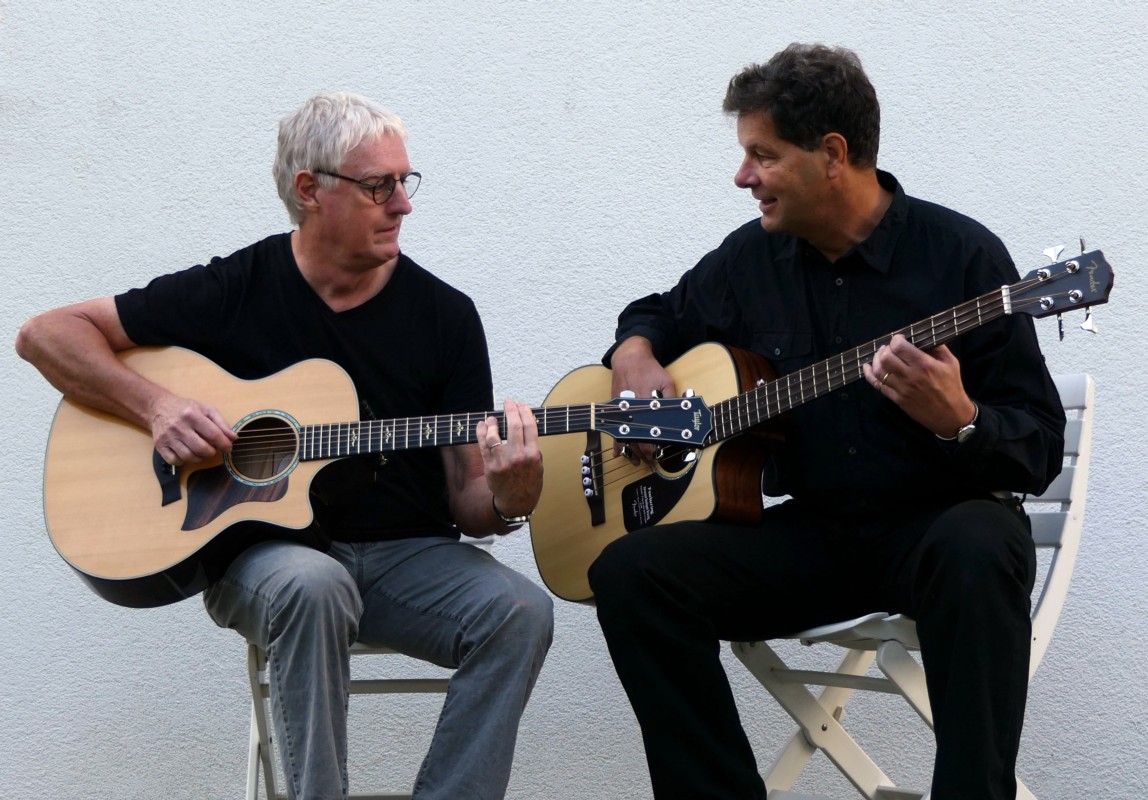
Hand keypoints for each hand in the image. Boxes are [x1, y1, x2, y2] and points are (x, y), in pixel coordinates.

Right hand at [149, 392, 236, 465]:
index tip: (228, 448)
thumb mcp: (206, 409)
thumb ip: (221, 423)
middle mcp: (179, 426)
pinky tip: (187, 453)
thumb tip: (233, 438)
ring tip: (201, 451)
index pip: (213, 434)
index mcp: (192, 415)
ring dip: (199, 458)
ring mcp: (167, 437)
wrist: (159, 406)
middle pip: (201, 448)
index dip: (224, 444)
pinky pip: (174, 461)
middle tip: (213, 449)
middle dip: (212, 452)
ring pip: (188, 456)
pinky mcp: (159, 445)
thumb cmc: (187, 408)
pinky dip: (184, 461)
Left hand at [479, 399, 542, 518]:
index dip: (525, 412)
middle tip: (508, 402)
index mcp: (533, 455)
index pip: (530, 426)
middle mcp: (518, 457)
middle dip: (510, 410)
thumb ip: (533, 447)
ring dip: (493, 422)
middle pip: (514, 426)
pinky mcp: (490, 466)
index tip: (521, 405)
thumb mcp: (539, 465)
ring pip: (495, 435)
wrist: (517, 503)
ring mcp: (503, 462)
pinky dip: (481, 433)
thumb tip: (525, 428)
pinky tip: (482, 426)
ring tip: (492, 418)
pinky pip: (484, 446)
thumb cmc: (529, 484)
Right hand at [609, 337, 675, 463]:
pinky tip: (618, 454)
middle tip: (651, 460)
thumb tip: (680, 413)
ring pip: (625, 436)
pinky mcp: (616, 408)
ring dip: (631, 451)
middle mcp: (633, 408)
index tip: (658, 453)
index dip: (653, 446)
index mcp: (646, 402)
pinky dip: (617, 443)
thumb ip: (672, 397)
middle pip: (636, 437)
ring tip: (638, 462)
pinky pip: (616, 429)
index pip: (649, 431)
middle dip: (644, 452)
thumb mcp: (666, 380)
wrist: (629, 358)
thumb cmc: (649, 369)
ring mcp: (622, 409)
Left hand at [863, 335, 975, 436]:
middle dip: (884, 349)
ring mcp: (902, 389)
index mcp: (924, 365)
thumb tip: (924, 335)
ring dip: (876, 360)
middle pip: (885, 358)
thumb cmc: (952, 386)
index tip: (900, 339)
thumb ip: (937, 347)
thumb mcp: (951, 363)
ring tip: (881, 356)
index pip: (899, 347)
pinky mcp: (897, 399)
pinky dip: (869, 374)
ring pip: (879, 371)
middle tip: (889, 348)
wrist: (951, 415)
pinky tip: (867, 367)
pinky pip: (877, 385)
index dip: (896, 339)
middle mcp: (911, 377)